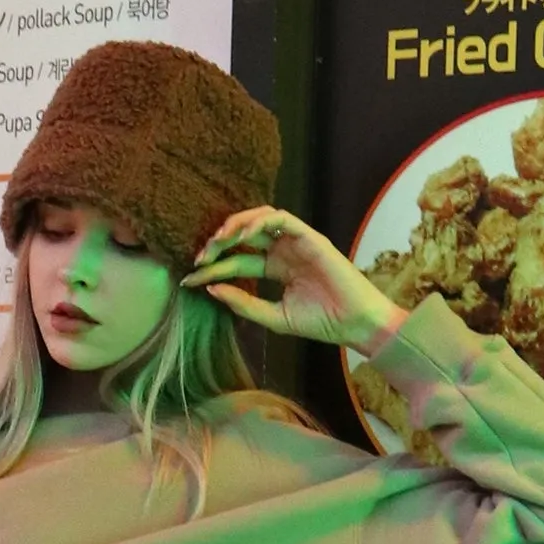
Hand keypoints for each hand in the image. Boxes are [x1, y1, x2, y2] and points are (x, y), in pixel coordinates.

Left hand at [187, 206, 407, 354]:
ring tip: (217, 241)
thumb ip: (244, 303)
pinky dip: (260, 222)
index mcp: (275, 268)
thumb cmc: (320, 322)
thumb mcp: (274, 317)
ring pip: (260, 218)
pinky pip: (281, 219)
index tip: (190, 280)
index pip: (237, 261)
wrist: (353, 325)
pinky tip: (242, 237)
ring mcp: (297, 242)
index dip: (213, 269)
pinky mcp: (310, 237)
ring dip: (235, 225)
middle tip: (200, 258)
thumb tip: (211, 290)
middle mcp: (283, 251)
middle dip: (219, 243)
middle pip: (243, 236)